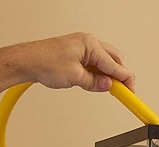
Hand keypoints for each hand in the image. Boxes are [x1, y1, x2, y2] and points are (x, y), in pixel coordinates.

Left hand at [18, 32, 135, 92]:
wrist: (26, 61)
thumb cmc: (44, 62)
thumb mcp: (75, 77)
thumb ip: (95, 83)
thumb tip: (108, 86)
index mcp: (90, 45)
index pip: (115, 64)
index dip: (125, 80)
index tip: (131, 91)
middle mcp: (88, 42)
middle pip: (114, 59)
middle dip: (119, 75)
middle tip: (122, 91)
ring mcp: (82, 47)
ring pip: (105, 61)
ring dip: (108, 74)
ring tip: (108, 88)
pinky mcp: (76, 53)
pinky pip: (94, 62)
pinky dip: (98, 72)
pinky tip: (97, 81)